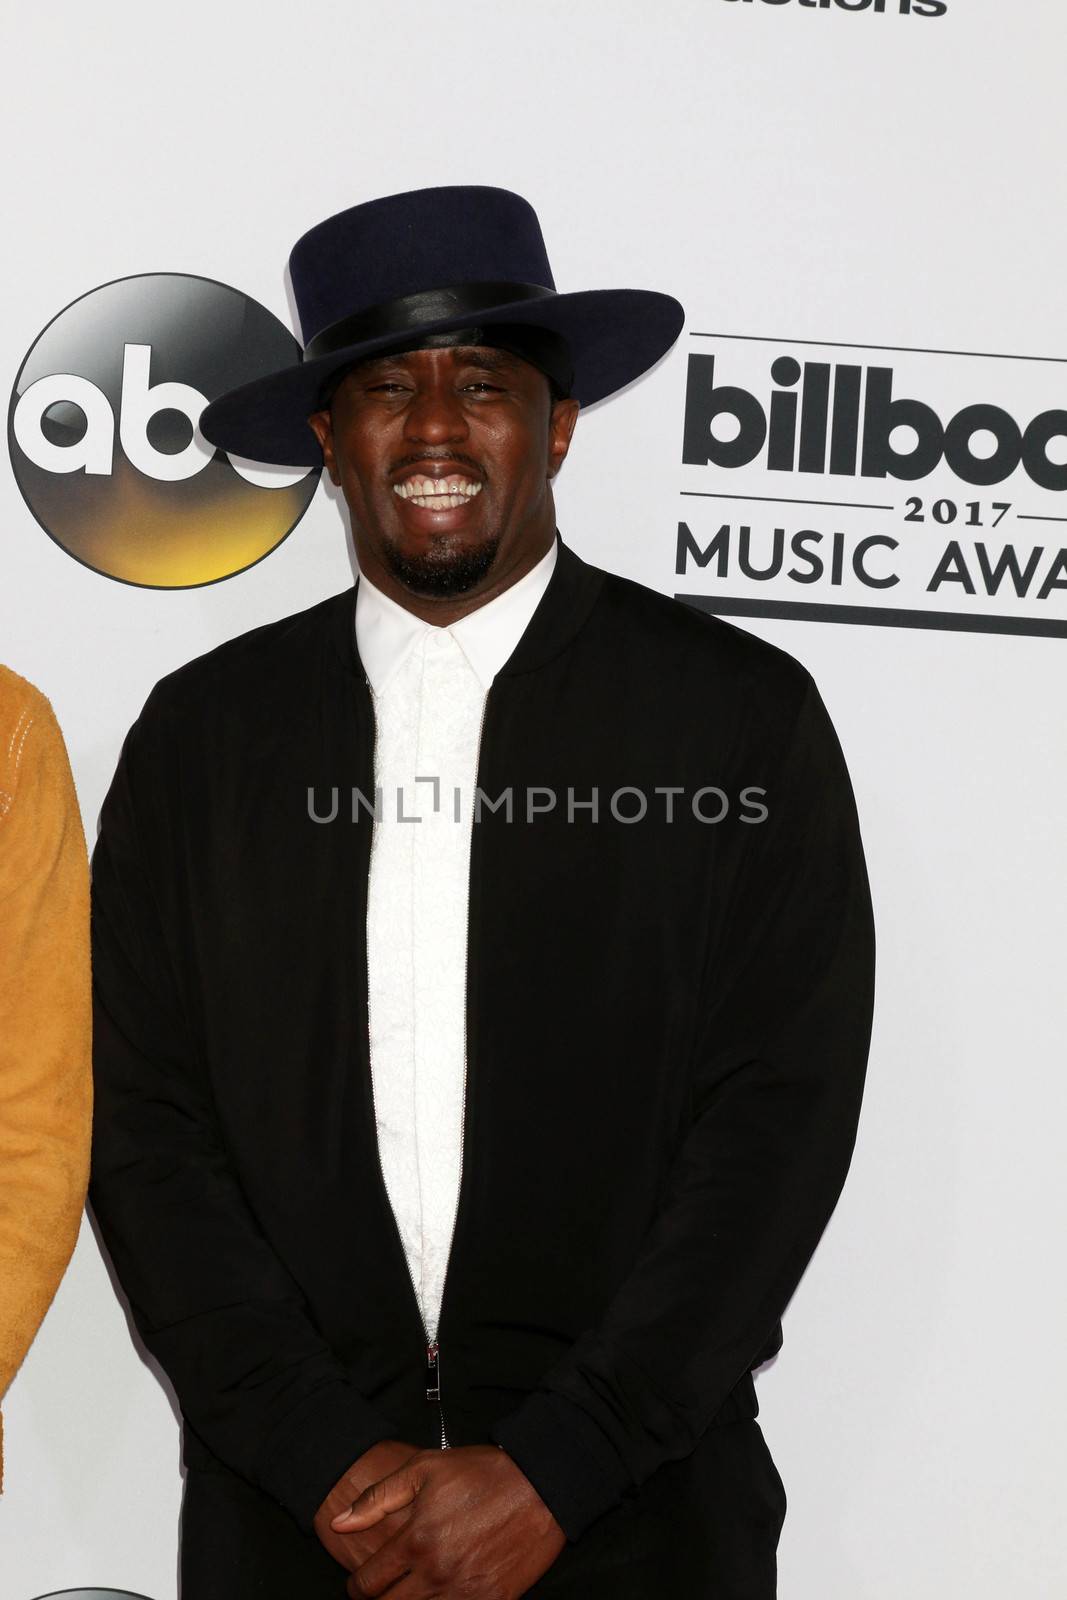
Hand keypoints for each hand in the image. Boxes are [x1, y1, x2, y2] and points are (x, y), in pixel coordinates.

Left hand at [331, 1443, 566, 1597]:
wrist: (541, 1485)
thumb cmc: (482, 1473)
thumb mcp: (425, 1468)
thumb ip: (377, 1497)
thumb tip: (339, 1523)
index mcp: (416, 1539)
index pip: (368, 1583)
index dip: (356, 1587)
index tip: (358, 1585)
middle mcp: (436, 1571)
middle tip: (381, 1592)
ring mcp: (464, 1591)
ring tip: (409, 1594)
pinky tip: (440, 1596)